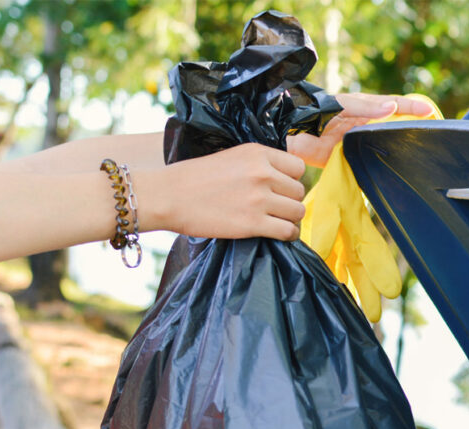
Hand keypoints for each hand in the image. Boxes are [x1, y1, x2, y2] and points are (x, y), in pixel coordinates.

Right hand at [146, 143, 305, 240]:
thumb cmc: (194, 177)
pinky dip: (288, 235)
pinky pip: (288, 231)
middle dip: (290, 201)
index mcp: (258, 153)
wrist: (169, 196)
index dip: (292, 180)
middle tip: (276, 208)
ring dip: (290, 219)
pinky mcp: (253, 223)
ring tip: (278, 222)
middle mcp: (262, 173)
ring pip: (298, 212)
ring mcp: (259, 199)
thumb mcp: (231, 157)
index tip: (281, 189)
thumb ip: (258, 163)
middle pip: (299, 191)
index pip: (298, 167)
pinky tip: (278, 234)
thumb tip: (283, 177)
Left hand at [287, 93, 435, 167]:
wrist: (289, 132)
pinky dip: (379, 167)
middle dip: (410, 129)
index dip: (411, 107)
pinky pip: (366, 162)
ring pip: (382, 145)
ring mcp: (355, 141)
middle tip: (432, 135)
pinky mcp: (345, 158)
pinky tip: (390, 173)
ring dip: (397, 149)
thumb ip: (366, 107)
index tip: (431, 112)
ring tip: (417, 154)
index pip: (393, 105)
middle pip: (391, 126)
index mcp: (363, 108)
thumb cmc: (314, 111)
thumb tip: (393, 108)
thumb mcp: (342, 105)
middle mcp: (362, 124)